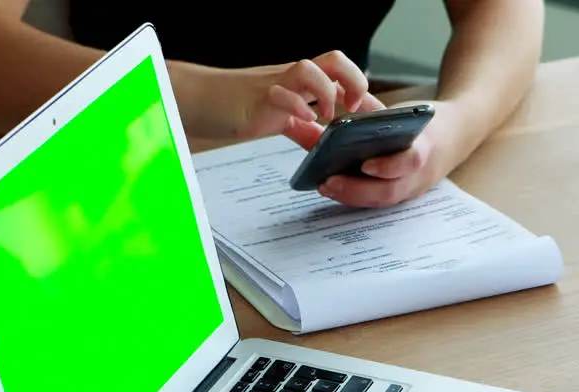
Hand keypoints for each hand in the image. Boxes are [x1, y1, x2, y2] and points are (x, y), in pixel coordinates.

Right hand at [209, 51, 379, 144]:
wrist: (202, 102)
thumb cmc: (239, 107)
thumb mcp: (281, 120)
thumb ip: (304, 130)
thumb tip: (325, 144)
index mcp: (301, 83)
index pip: (341, 74)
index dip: (363, 92)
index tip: (376, 114)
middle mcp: (292, 79)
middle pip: (334, 59)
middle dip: (354, 80)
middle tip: (354, 107)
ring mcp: (276, 85)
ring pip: (310, 67)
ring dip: (327, 91)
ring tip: (328, 117)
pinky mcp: (259, 99)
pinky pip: (282, 93)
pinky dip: (298, 107)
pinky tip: (305, 121)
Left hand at [316, 101, 461, 207]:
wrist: (455, 134)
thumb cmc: (423, 120)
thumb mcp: (404, 112)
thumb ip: (376, 116)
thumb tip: (336, 122)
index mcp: (426, 146)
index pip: (411, 160)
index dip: (389, 166)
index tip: (365, 165)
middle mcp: (421, 174)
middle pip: (390, 191)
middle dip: (356, 189)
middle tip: (327, 182)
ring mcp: (413, 189)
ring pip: (383, 201)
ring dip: (351, 197)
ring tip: (324, 186)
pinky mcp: (405, 196)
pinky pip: (380, 201)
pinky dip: (356, 197)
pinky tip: (335, 188)